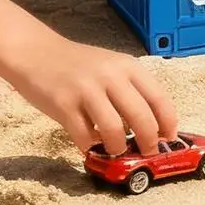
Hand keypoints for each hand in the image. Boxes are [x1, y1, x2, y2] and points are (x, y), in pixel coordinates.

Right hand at [5, 36, 177, 155]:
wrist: (35, 52)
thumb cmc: (78, 65)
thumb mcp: (112, 68)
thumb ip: (130, 91)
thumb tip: (152, 127)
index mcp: (128, 66)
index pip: (159, 98)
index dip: (168, 122)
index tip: (169, 138)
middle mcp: (110, 76)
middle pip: (141, 117)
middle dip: (148, 141)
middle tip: (147, 152)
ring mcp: (86, 90)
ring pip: (114, 130)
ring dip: (118, 147)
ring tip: (116, 150)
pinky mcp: (63, 104)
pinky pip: (84, 135)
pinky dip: (91, 146)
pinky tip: (91, 145)